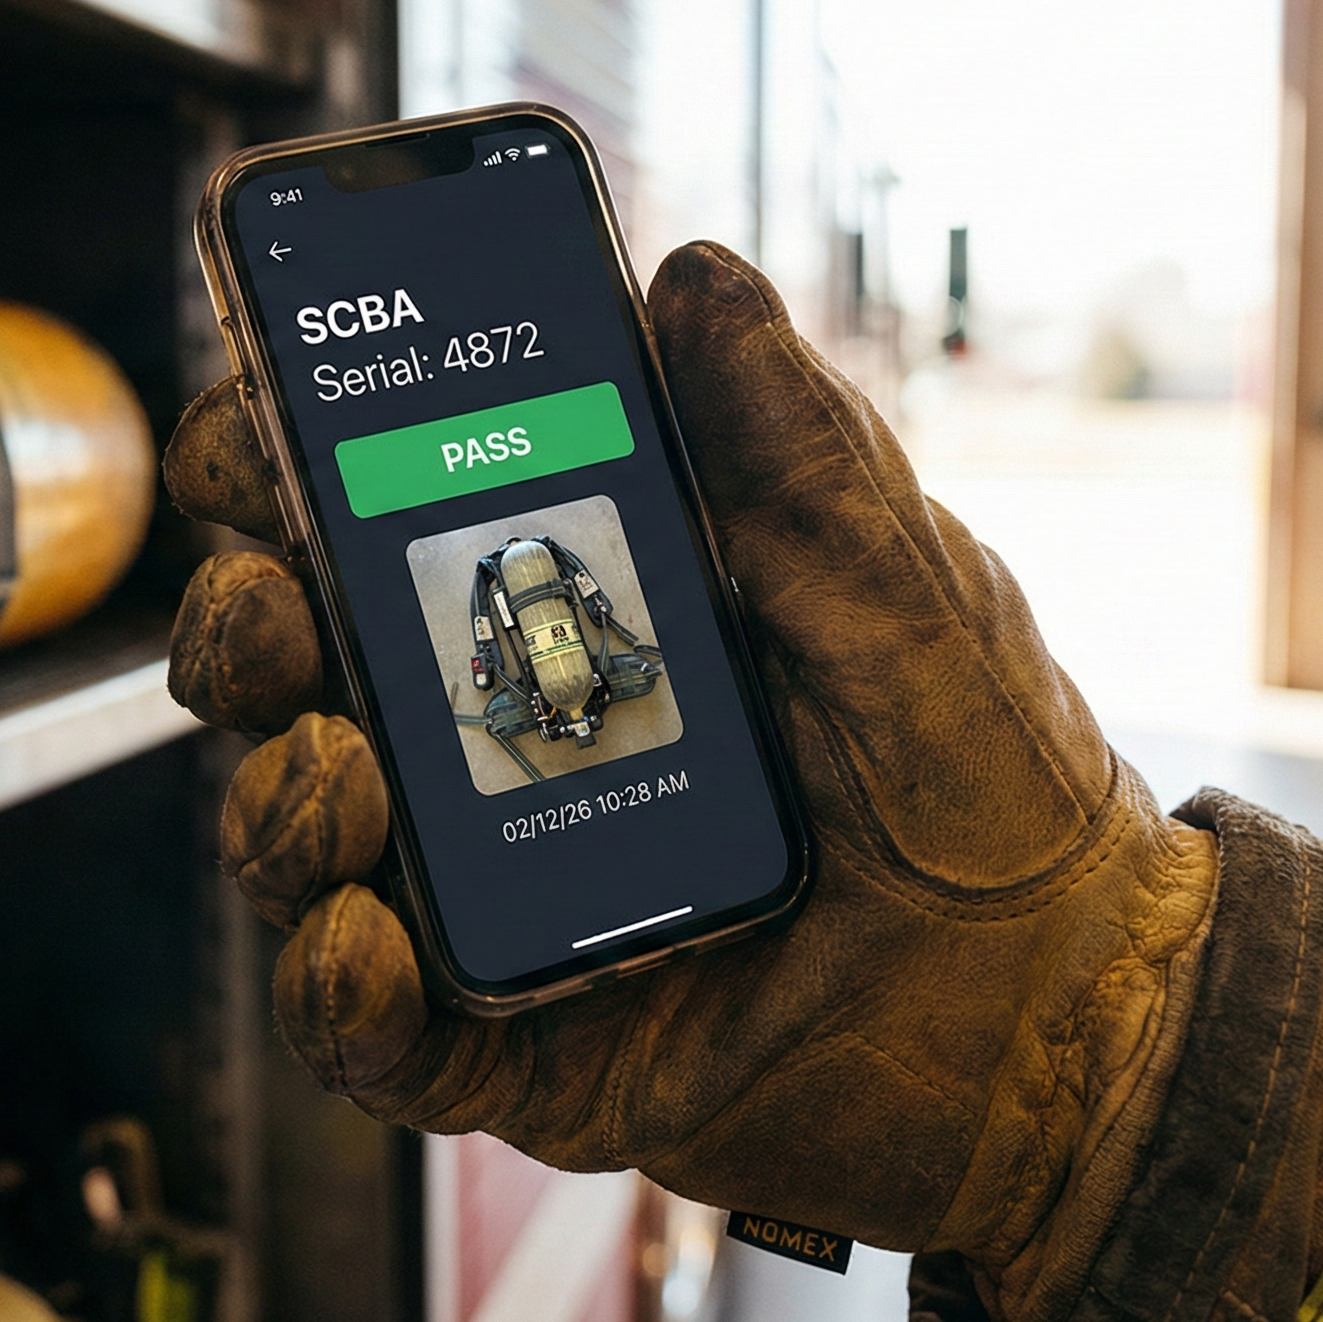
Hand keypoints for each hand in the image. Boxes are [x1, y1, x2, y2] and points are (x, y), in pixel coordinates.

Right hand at [163, 242, 1217, 1320]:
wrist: (1080, 1013)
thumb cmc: (995, 781)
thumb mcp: (900, 589)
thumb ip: (793, 445)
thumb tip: (694, 274)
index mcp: (571, 611)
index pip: (375, 523)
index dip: (283, 467)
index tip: (255, 422)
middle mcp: (501, 744)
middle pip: (300, 674)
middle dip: (242, 626)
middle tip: (274, 606)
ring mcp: (496, 898)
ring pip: (302, 841)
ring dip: (276, 796)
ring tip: (342, 770)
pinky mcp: (514, 1048)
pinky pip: (371, 1032)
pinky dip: (334, 989)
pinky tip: (365, 940)